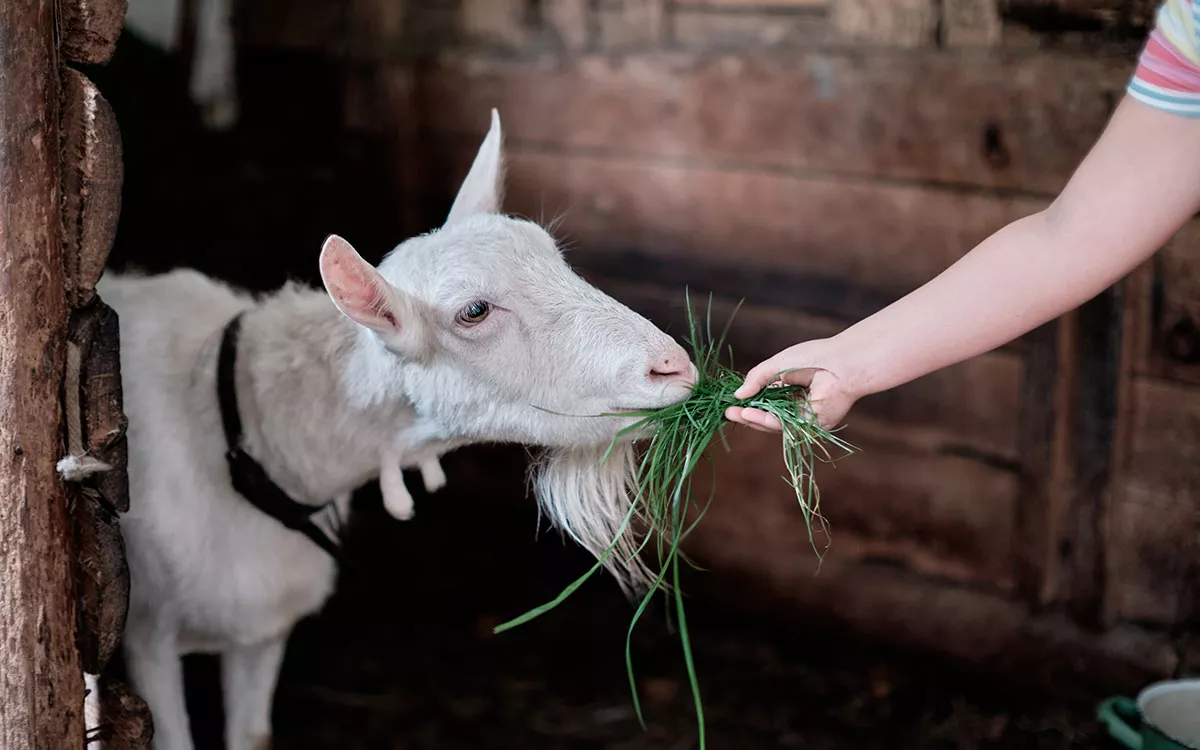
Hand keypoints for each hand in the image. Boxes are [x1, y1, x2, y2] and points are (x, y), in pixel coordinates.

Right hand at [724, 339, 858, 431]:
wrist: (840, 362)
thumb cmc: (813, 357)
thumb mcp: (777, 365)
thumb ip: (757, 379)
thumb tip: (738, 395)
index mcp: (790, 389)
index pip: (765, 400)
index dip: (748, 402)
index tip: (731, 401)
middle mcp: (796, 404)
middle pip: (767, 415)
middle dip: (747, 415)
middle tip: (728, 412)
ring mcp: (804, 416)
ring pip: (774, 424)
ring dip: (754, 419)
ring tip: (737, 413)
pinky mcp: (811, 425)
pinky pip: (785, 426)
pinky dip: (767, 421)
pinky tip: (751, 414)